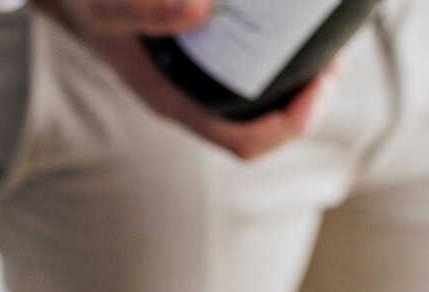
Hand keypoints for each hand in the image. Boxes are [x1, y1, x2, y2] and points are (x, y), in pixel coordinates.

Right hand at [34, 0, 338, 159]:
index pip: (245, 140)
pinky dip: (281, 47)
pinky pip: (256, 66)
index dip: (293, 123)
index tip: (321, 81)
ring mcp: (201, 81)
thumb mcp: (107, 4)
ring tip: (329, 40)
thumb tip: (197, 8)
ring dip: (300, 74)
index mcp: (175, 102)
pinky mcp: (207, 58)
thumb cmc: (93, 1)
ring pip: (265, 96)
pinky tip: (294, 17)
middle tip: (335, 55)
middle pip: (267, 123)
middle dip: (310, 96)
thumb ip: (141, 7)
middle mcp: (194, 99)